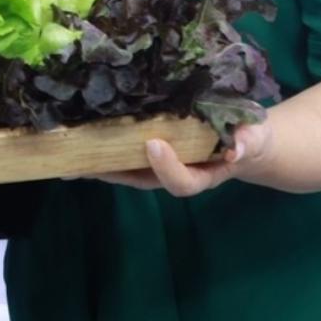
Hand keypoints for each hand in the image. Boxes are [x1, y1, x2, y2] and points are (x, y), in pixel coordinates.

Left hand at [72, 118, 275, 196]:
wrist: (245, 140)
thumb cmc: (250, 139)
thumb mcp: (256, 139)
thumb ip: (249, 143)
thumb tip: (236, 148)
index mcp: (202, 174)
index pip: (181, 182)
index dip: (167, 167)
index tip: (154, 144)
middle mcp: (175, 172)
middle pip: (140, 180)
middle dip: (111, 173)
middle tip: (80, 165)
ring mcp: (159, 163)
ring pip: (126, 169)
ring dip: (96, 164)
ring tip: (65, 156)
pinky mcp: (148, 149)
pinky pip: (123, 152)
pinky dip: (101, 147)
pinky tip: (76, 138)